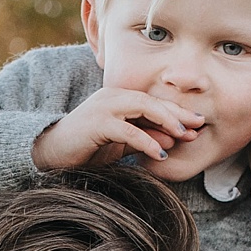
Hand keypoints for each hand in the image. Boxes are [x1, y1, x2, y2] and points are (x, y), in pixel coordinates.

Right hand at [32, 87, 204, 169]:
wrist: (51, 154)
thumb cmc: (86, 149)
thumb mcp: (120, 143)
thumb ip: (143, 138)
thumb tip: (172, 141)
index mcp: (119, 98)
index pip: (153, 102)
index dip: (177, 111)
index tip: (198, 122)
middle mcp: (112, 96)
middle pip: (152, 100)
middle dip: (177, 113)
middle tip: (199, 125)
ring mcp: (103, 107)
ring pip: (142, 108)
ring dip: (166, 121)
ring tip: (184, 135)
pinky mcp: (96, 123)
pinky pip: (127, 130)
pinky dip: (146, 141)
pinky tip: (160, 154)